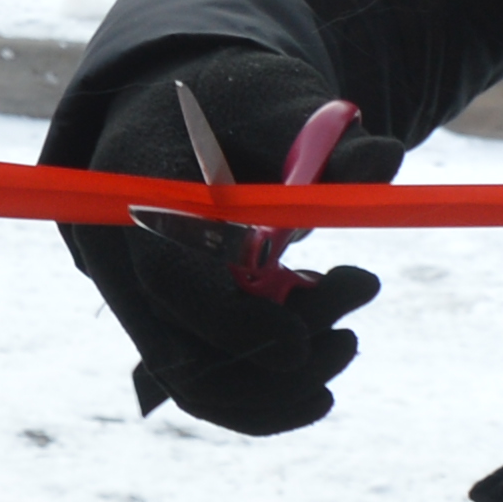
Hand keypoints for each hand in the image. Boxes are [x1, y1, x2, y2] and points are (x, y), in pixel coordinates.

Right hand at [62, 45, 401, 431]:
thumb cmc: (233, 103)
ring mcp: (139, 301)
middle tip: (354, 317)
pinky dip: (268, 398)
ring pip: (198, 384)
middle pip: (181, 351)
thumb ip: (324, 141)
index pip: (168, 277)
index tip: (305, 342)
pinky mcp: (169, 325)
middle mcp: (118, 259)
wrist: (188, 117)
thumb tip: (384, 160)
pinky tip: (322, 376)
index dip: (237, 322)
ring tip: (349, 339)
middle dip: (277, 361)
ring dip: (282, 386)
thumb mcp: (278, 104)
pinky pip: (209, 386)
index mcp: (131, 189)